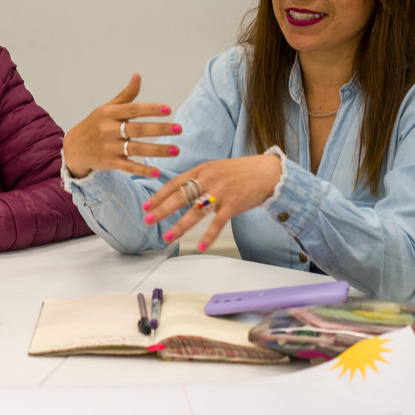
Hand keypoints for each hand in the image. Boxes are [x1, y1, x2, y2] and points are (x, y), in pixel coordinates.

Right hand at [62, 73, 180, 178]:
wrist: (74, 148)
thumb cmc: (95, 124)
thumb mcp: (107, 108)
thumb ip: (126, 95)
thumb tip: (138, 75)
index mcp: (110, 114)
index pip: (133, 109)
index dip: (150, 109)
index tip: (168, 109)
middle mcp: (109, 130)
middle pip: (138, 129)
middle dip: (160, 129)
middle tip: (179, 128)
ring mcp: (109, 147)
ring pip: (136, 149)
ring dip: (157, 150)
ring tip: (176, 149)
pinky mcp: (110, 162)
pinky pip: (128, 166)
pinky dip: (142, 170)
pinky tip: (157, 172)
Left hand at [142, 155, 282, 250]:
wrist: (268, 172)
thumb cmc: (241, 172)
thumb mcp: (216, 168)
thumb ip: (199, 178)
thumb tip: (180, 191)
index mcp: (202, 170)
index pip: (175, 183)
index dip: (159, 195)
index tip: (146, 206)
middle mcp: (209, 180)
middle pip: (180, 197)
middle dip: (161, 210)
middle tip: (148, 220)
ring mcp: (220, 193)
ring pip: (195, 212)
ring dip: (179, 226)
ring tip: (167, 237)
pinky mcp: (233, 205)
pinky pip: (217, 223)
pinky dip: (208, 236)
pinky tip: (200, 247)